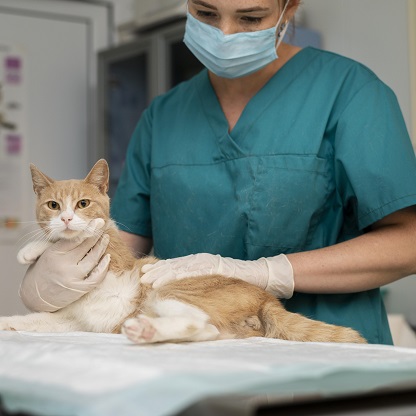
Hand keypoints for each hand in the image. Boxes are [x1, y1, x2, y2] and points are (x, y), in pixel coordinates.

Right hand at [19, 219, 110, 311]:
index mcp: (54, 253)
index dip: (88, 229)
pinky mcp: (80, 289)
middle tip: (103, 225)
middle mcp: (64, 264)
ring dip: (101, 247)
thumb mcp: (45, 253)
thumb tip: (76, 227)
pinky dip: (104, 266)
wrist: (35, 296)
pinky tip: (107, 257)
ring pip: (93, 259)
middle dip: (96, 234)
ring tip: (105, 238)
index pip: (75, 238)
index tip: (97, 221)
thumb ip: (60, 242)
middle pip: (85, 246)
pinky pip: (97, 276)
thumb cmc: (43, 270)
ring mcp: (73, 277)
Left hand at [141, 253, 293, 297]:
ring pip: (183, 266)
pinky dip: (184, 273)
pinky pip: (198, 270)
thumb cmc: (235, 280)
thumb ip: (199, 283)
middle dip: (158, 270)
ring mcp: (209, 262)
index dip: (160, 270)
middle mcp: (202, 260)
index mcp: (199, 263)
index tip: (145, 274)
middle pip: (175, 264)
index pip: (175, 266)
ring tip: (151, 279)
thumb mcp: (213, 282)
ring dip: (166, 272)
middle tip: (142, 276)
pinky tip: (172, 277)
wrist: (259, 274)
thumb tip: (183, 292)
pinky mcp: (217, 266)